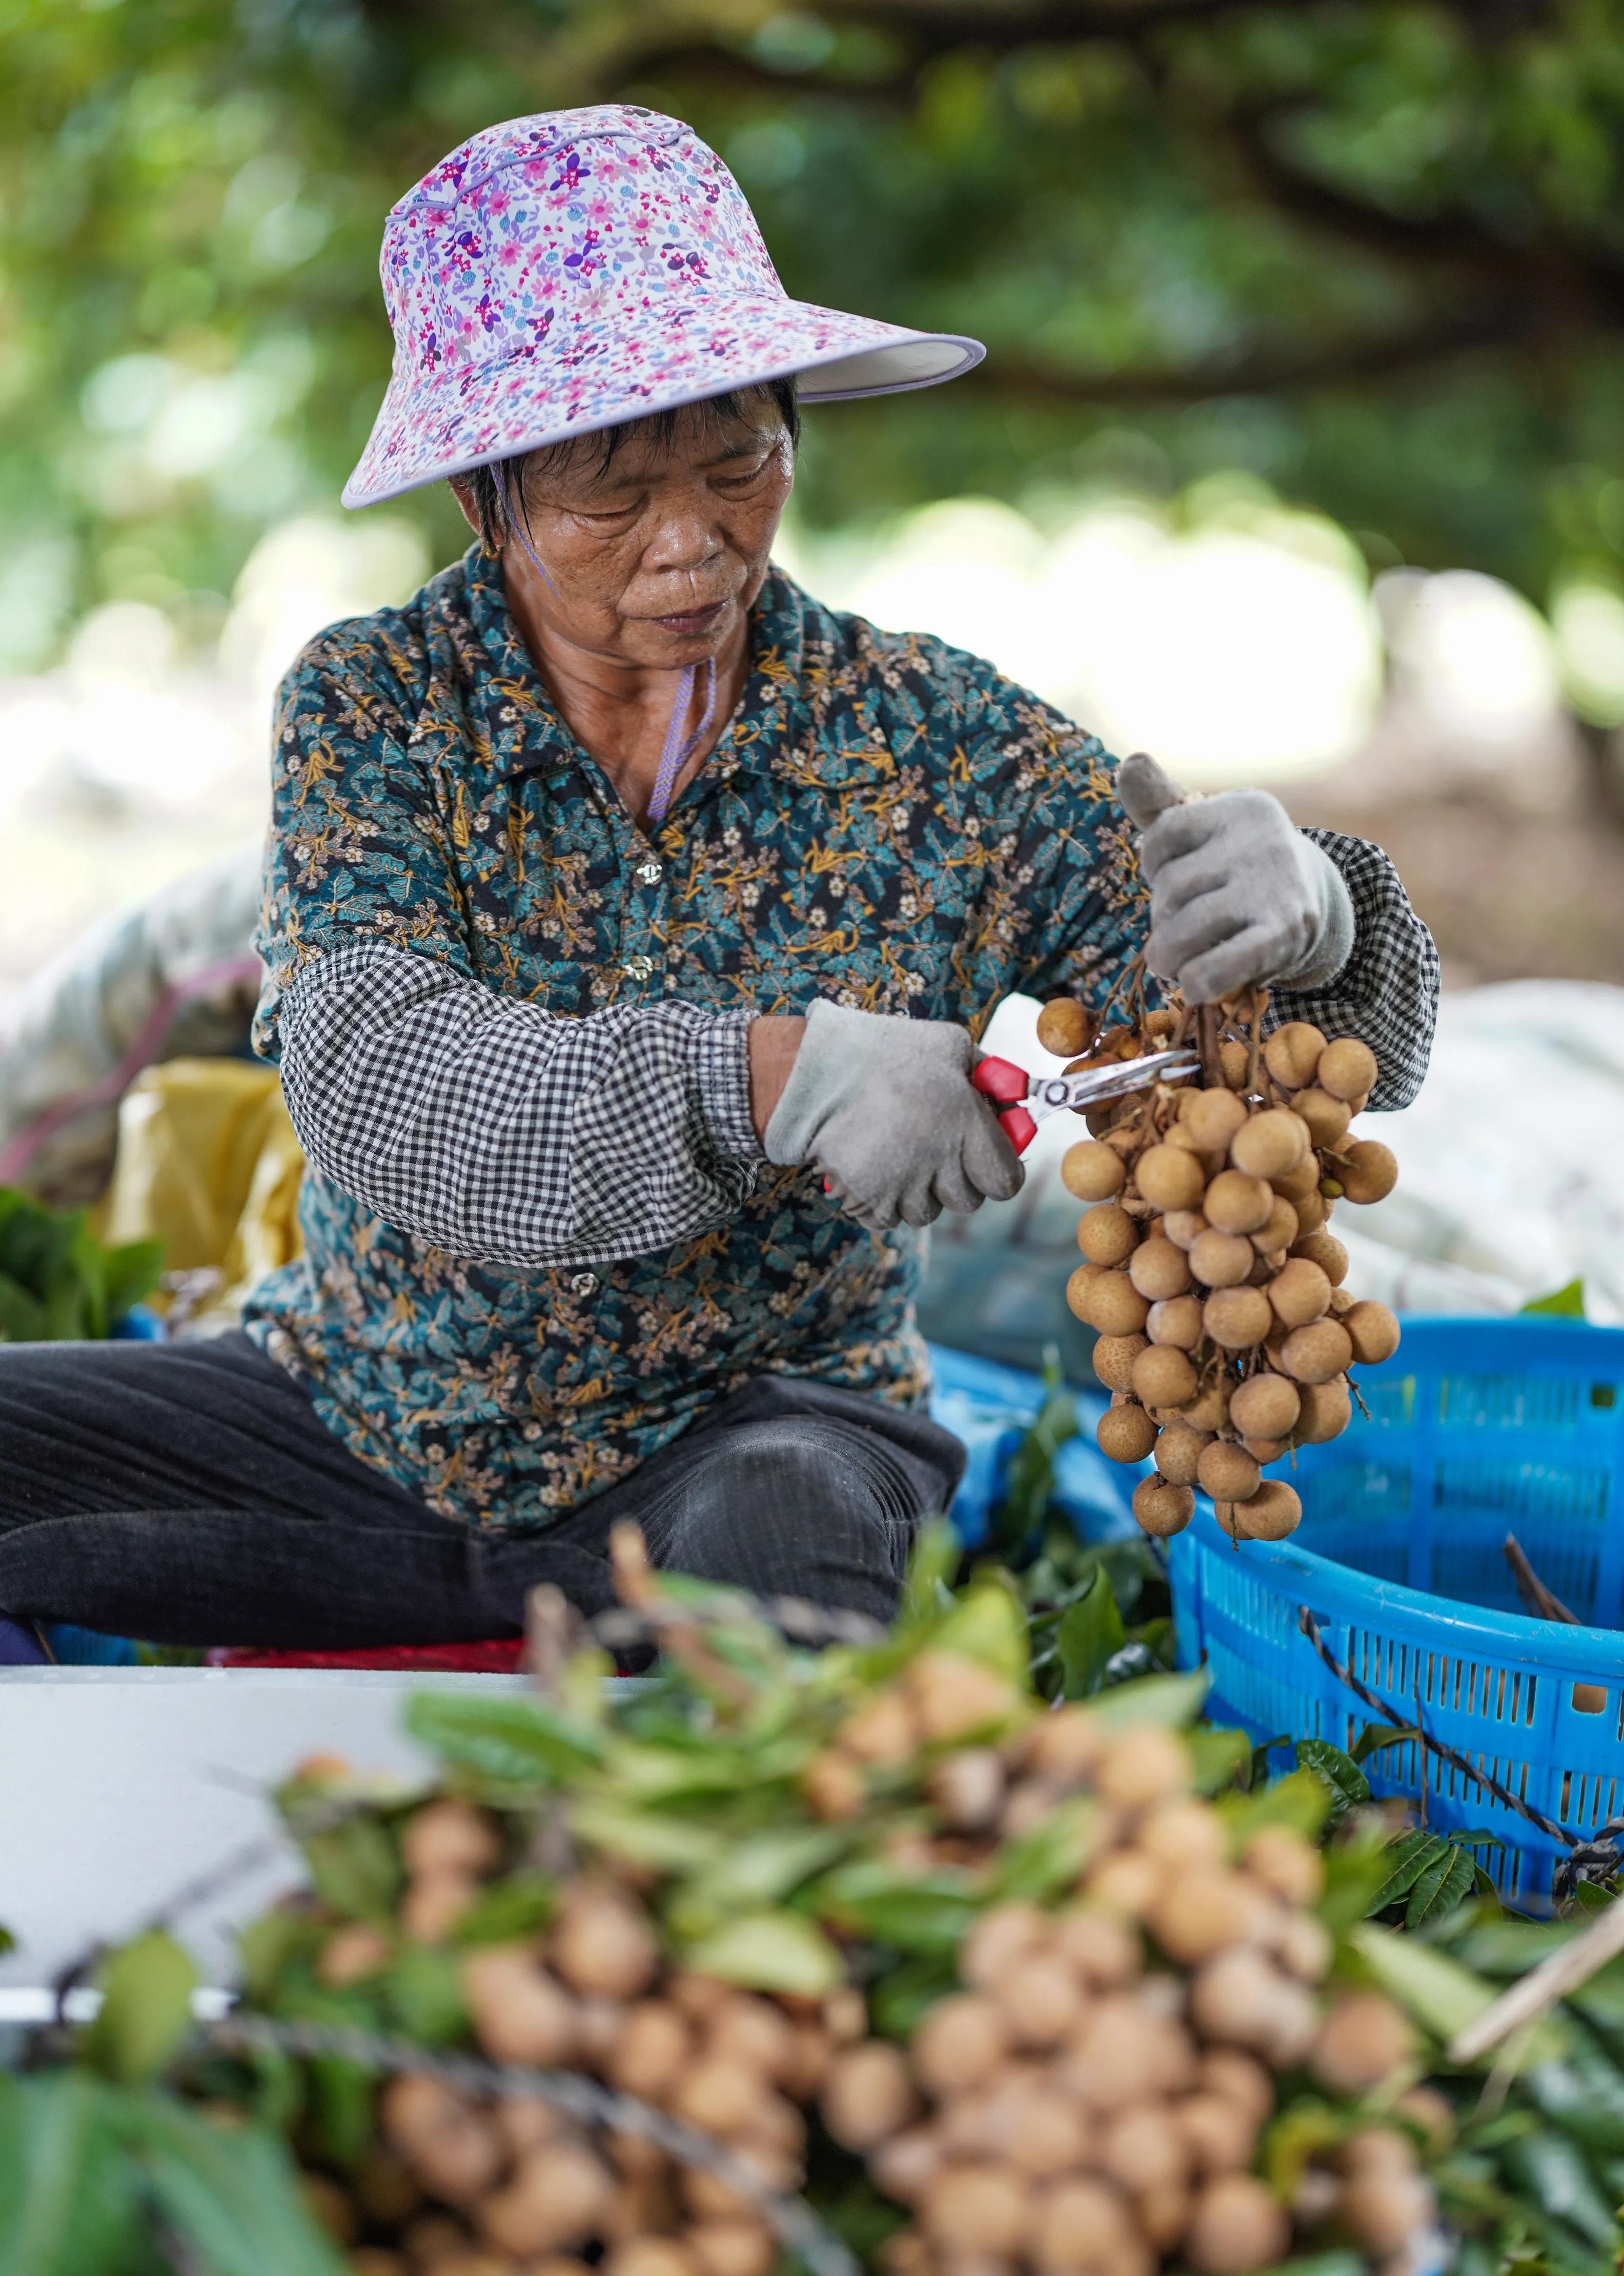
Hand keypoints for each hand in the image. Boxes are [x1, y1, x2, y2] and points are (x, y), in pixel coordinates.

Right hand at [763, 1001, 1023, 1229]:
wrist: (818, 1071)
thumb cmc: (886, 1051)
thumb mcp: (948, 1044)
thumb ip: (984, 1071)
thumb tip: (1007, 1091)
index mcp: (967, 1125)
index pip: (1005, 1182)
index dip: (1000, 1171)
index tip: (988, 1157)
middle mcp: (940, 1164)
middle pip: (967, 1202)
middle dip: (958, 1180)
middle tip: (937, 1150)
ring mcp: (903, 1187)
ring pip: (926, 1213)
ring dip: (919, 1193)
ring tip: (898, 1155)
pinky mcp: (868, 1199)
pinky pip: (888, 1219)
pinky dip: (884, 1203)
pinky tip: (875, 1171)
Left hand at [1115, 752, 1353, 1003]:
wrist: (1312, 906)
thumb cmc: (1236, 865)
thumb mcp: (1202, 828)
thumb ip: (1158, 801)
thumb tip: (1130, 763)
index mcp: (1241, 809)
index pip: (1162, 835)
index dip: (1156, 865)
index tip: (1175, 875)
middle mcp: (1263, 841)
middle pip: (1171, 887)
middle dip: (1162, 916)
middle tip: (1177, 928)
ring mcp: (1275, 889)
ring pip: (1183, 929)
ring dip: (1168, 955)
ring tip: (1175, 961)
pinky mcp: (1285, 937)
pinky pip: (1219, 965)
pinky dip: (1197, 980)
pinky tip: (1192, 985)